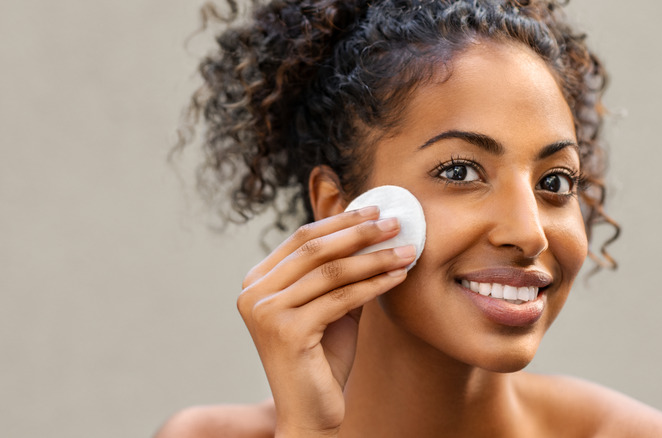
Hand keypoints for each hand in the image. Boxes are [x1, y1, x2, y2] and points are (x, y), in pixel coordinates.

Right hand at [237, 207, 415, 436]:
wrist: (311, 413)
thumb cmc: (322, 359)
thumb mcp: (330, 306)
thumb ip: (341, 273)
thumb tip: (374, 231)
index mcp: (257, 281)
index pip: (302, 238)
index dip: (341, 221)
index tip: (376, 210)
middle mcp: (254, 293)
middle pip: (315, 248)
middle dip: (361, 232)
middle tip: (396, 221)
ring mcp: (266, 312)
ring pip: (332, 272)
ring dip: (376, 257)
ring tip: (407, 249)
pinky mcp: (286, 332)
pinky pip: (341, 298)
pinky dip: (374, 284)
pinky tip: (399, 276)